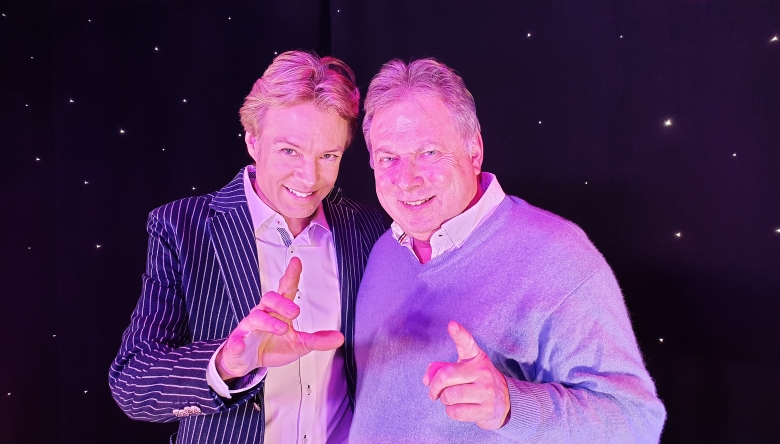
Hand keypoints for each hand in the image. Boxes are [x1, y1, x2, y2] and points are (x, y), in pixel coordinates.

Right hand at [216, 257, 344, 379]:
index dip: (290, 275)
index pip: (285, 289)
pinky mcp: (237, 342)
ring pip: (255, 317)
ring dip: (268, 322)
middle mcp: (263, 314)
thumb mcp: (299, 344)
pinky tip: (239, 344)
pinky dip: (237, 342)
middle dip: (282, 303)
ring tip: (281, 328)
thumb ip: (317, 340)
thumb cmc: (272, 345)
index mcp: (278, 311)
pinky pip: (235, 340)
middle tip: (295, 311)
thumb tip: (339, 338)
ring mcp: (249, 327)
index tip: (297, 262)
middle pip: (269, 299)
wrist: (247, 360)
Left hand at [422, 320, 510, 429]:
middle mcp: (482, 371)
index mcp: (476, 357)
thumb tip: (427, 379)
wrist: (505, 402)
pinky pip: (455, 412)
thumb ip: (441, 368)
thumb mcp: (463, 369)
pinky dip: (451, 411)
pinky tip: (458, 408)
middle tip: (434, 392)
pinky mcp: (485, 410)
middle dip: (434, 387)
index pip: (467, 343)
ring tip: (451, 399)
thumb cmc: (476, 382)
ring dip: (444, 400)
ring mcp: (486, 391)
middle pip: (446, 376)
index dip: (459, 334)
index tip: (452, 325)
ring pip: (449, 396)